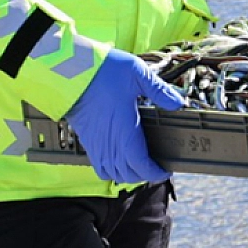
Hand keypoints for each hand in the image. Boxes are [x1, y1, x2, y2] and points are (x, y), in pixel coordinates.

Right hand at [65, 48, 184, 183]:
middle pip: (128, 174)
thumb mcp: (138, 75)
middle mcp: (110, 143)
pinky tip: (118, 158)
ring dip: (127, 174)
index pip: (141, 165)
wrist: (69, 72)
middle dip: (144, 175)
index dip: (155, 173)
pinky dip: (111, 169)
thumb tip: (178, 102)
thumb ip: (159, 90)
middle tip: (157, 167)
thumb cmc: (104, 72)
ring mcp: (96, 144)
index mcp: (125, 131)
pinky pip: (99, 165)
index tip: (165, 171)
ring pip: (112, 173)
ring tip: (139, 165)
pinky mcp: (86, 140)